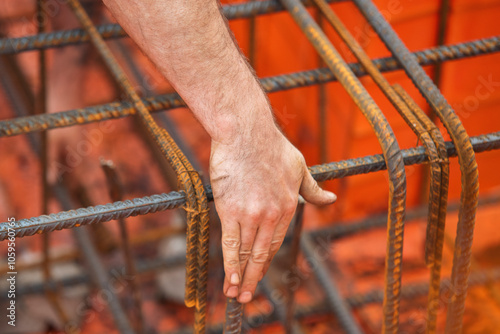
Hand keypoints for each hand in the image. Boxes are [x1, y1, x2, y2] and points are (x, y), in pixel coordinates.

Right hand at [210, 126, 335, 303]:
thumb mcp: (300, 167)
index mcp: (289, 206)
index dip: (266, 262)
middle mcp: (272, 215)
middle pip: (261, 254)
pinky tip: (229, 279)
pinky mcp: (231, 209)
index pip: (275, 243)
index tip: (259, 274)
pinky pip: (230, 243)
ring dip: (241, 278)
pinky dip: (230, 264)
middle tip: (247, 297)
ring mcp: (252, 214)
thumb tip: (332, 199)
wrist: (246, 131)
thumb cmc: (271, 146)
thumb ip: (313, 189)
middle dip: (255, 278)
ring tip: (235, 295)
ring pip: (246, 253)